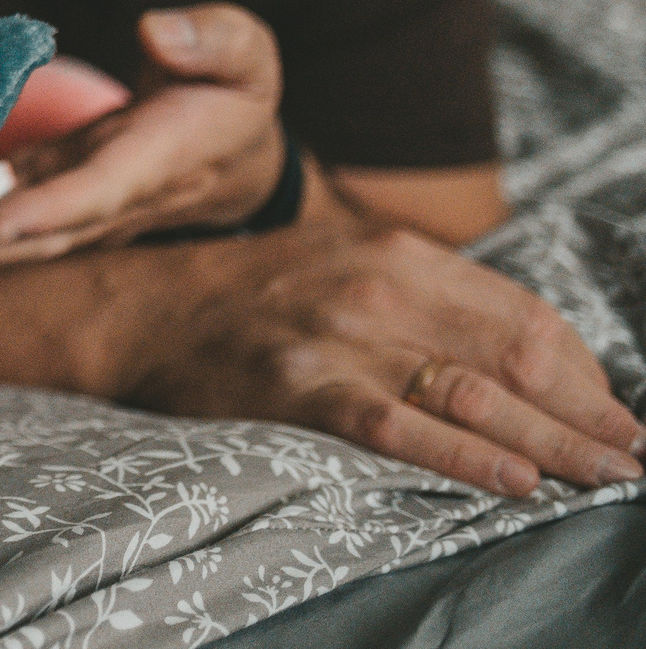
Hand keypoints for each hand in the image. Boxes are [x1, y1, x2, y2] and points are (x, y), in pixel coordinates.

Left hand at [0, 4, 283, 280]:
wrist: (233, 148)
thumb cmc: (233, 89)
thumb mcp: (244, 54)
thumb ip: (209, 40)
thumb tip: (155, 29)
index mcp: (158, 159)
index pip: (99, 191)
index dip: (46, 211)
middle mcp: (112, 194)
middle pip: (43, 230)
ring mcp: (77, 198)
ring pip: (17, 231)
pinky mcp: (52, 185)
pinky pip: (4, 206)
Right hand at [127, 201, 644, 494]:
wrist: (139, 307)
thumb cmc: (250, 296)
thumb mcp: (343, 265)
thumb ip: (423, 299)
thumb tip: (517, 355)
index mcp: (395, 252)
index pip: (522, 314)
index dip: (584, 370)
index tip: (614, 412)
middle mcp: (376, 287)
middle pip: (515, 356)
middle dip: (588, 412)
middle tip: (633, 456)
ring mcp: (336, 338)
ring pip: (473, 394)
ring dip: (555, 443)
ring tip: (605, 475)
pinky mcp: (297, 388)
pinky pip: (399, 427)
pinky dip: (466, 456)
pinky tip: (516, 481)